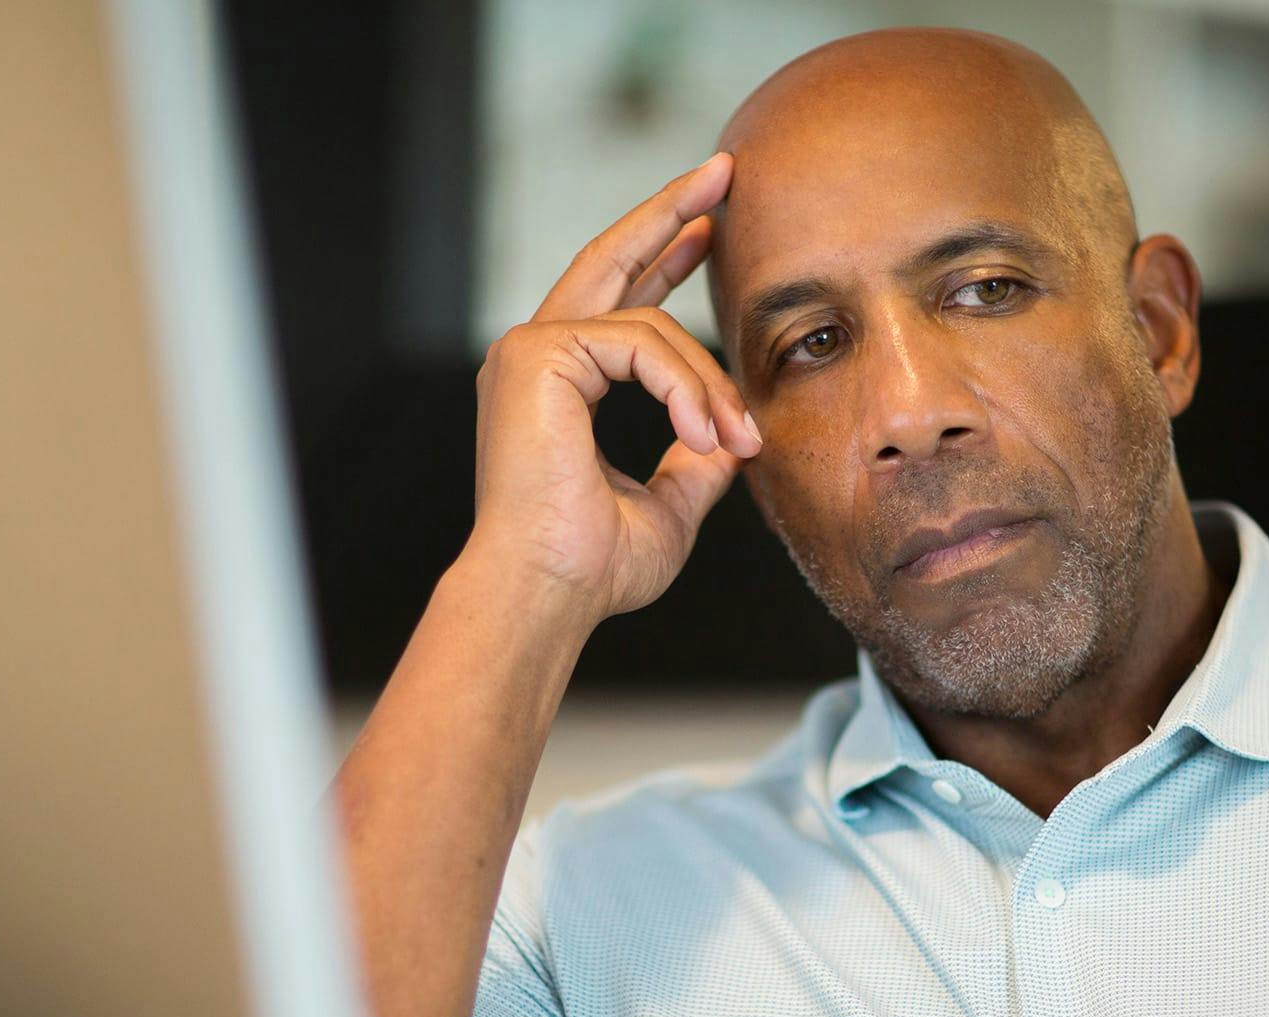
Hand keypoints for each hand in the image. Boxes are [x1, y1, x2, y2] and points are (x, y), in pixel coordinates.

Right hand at [468, 152, 761, 624]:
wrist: (546, 593)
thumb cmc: (591, 568)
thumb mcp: (669, 508)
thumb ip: (696, 461)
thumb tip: (732, 437)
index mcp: (558, 385)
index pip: (619, 302)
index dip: (666, 260)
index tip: (711, 231)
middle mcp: (534, 356)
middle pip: (611, 257)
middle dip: (672, 211)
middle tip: (725, 171)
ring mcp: (528, 350)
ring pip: (650, 324)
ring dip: (710, 381)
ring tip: (740, 438)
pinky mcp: (535, 355)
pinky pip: (641, 342)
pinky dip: (686, 386)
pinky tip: (706, 430)